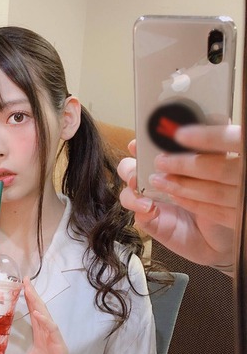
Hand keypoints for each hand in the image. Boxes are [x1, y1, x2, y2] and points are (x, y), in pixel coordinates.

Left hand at [0, 278, 109, 353]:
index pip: (33, 313)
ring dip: (38, 302)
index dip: (28, 299)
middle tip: (25, 279)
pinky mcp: (59, 345)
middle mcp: (47, 333)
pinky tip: (38, 314)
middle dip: (32, 294)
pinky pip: (52, 329)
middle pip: (39, 309)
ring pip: (45, 315)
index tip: (21, 286)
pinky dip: (45, 321)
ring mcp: (54, 338)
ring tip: (30, 290)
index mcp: (40, 335)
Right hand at [117, 124, 240, 269]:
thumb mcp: (222, 170)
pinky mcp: (150, 221)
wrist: (225, 236)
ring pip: (127, 188)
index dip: (142, 142)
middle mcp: (158, 180)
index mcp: (173, 162)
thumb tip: (214, 117)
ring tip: (141, 187)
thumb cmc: (226, 201)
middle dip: (131, 164)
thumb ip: (213, 148)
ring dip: (131, 185)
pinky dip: (138, 208)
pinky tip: (149, 208)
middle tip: (138, 165)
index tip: (140, 140)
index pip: (150, 147)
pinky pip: (135, 212)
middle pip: (130, 166)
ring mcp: (152, 201)